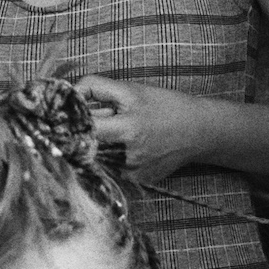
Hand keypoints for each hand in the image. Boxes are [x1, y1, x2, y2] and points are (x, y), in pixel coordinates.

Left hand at [73, 75, 201, 184]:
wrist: (199, 131)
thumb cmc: (164, 105)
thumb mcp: (131, 89)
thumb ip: (96, 87)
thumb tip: (69, 93)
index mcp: (129, 130)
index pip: (86, 130)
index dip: (74, 121)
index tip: (70, 114)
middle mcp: (129, 157)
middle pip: (89, 145)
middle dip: (89, 131)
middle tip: (103, 120)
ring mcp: (134, 173)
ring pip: (99, 157)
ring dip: (102, 143)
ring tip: (125, 131)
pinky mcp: (138, 181)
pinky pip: (113, 167)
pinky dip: (114, 155)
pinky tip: (133, 144)